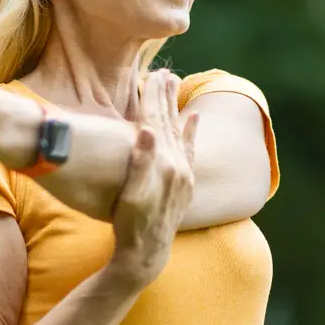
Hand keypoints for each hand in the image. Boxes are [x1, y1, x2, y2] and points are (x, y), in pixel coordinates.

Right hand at [107, 70, 198, 288]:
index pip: (157, 121)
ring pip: (180, 132)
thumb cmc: (132, 224)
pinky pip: (190, 148)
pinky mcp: (184, 182)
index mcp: (165, 163)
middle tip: (164, 72)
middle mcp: (179, 165)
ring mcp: (184, 174)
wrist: (148, 253)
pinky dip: (192, 131)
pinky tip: (194, 118)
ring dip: (177, 109)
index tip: (152, 74)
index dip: (154, 97)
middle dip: (166, 97)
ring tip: (176, 86)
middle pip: (171, 122)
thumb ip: (140, 162)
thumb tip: (146, 130)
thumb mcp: (131, 195)